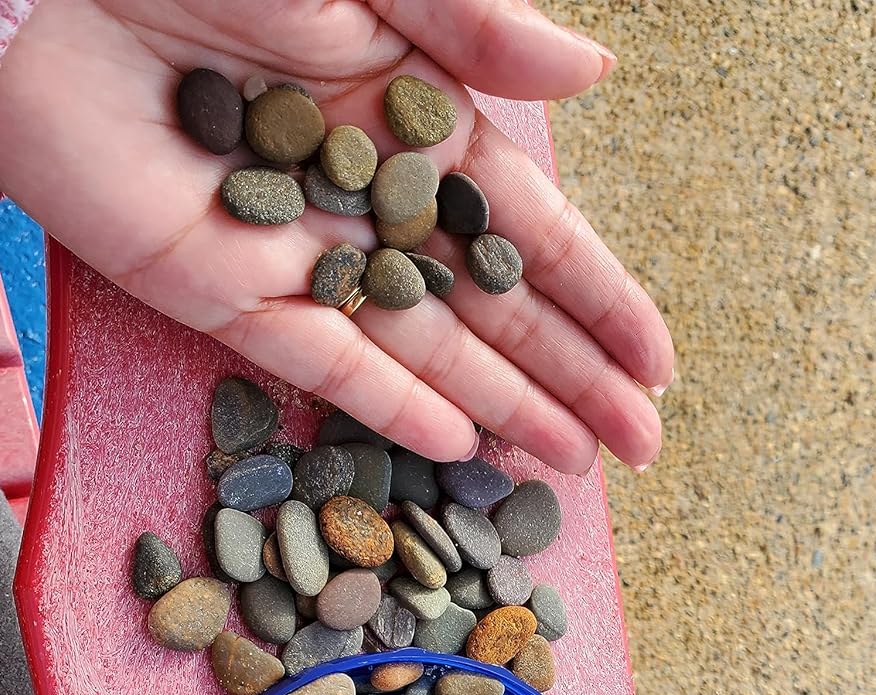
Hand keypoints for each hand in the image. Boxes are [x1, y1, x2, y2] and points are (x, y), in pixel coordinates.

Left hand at [0, 0, 671, 471]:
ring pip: (421, 349)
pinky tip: (459, 448)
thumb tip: (593, 75)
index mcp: (408, 113)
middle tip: (635, 450)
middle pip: (487, 307)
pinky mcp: (220, 292)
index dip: (597, 298)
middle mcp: (365, 195)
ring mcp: (298, 253)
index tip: (654, 365)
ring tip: (569, 470)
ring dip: (499, 409)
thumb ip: (473, 29)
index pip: (526, 228)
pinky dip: (388, 403)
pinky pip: (321, 361)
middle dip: (568, 378)